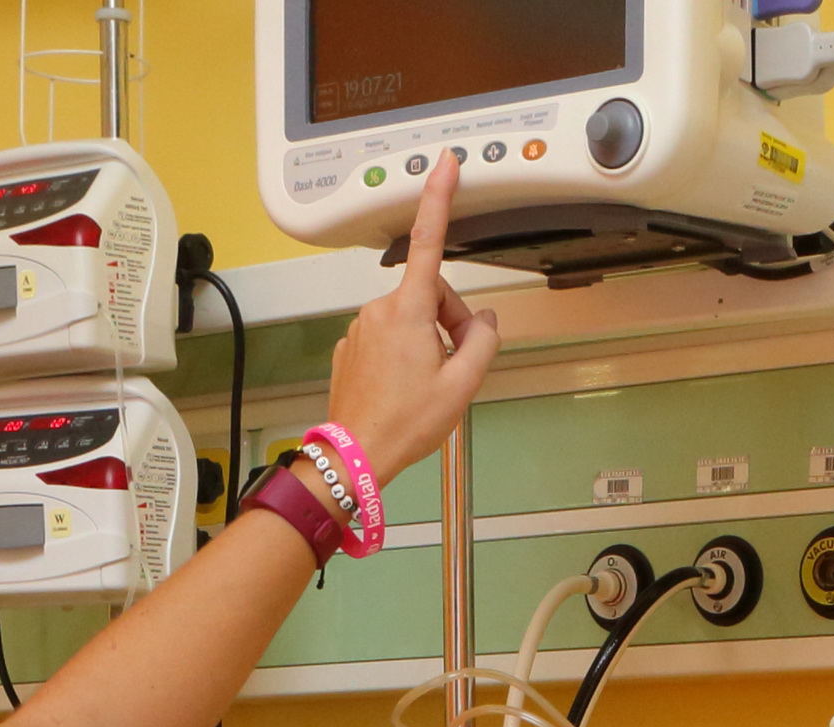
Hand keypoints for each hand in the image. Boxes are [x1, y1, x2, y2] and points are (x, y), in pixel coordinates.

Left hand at [325, 152, 502, 481]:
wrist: (355, 454)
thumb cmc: (404, 423)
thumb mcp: (462, 385)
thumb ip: (483, 342)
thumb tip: (483, 321)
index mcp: (408, 310)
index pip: (429, 240)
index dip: (439, 198)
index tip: (445, 165)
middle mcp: (379, 310)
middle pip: (430, 294)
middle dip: (448, 321)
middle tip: (453, 365)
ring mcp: (361, 327)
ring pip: (408, 317)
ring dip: (426, 340)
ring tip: (426, 383)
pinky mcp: (350, 346)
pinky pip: (387, 337)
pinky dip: (404, 354)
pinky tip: (405, 386)